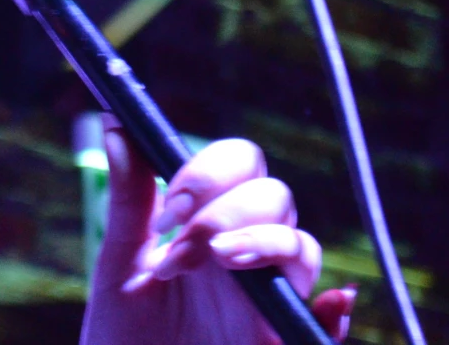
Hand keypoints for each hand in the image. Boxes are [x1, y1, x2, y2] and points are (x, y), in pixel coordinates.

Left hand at [82, 118, 354, 344]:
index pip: (240, 166)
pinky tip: (328, 305)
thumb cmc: (124, 336)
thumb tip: (115, 125)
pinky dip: (333, 311)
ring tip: (218, 261)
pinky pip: (327, 324)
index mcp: (208, 223)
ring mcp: (269, 299)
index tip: (170, 208)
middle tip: (181, 251)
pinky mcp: (281, 341)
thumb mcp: (119, 266)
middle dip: (228, 210)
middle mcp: (245, 254)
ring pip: (302, 246)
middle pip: (275, 195)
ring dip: (264, 242)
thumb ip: (129, 200)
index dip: (211, 172)